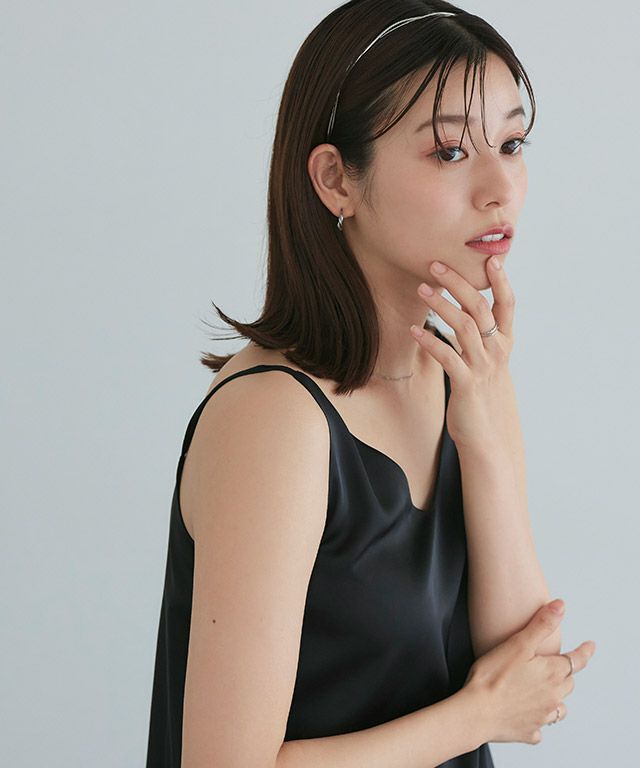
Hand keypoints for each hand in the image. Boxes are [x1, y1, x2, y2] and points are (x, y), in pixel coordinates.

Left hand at [411, 256, 513, 450]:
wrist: (489, 439)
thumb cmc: (483, 399)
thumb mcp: (488, 366)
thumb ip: (481, 342)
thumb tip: (466, 318)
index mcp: (504, 344)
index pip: (507, 305)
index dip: (500, 282)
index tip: (490, 259)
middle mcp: (497, 352)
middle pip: (480, 307)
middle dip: (458, 282)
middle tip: (435, 265)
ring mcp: (483, 367)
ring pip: (464, 326)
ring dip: (441, 305)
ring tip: (421, 289)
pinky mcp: (466, 384)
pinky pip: (447, 356)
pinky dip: (430, 340)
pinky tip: (414, 330)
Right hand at [462, 599, 595, 745]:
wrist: (476, 712)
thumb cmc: (493, 676)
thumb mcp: (518, 644)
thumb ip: (542, 624)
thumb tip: (561, 606)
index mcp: (552, 673)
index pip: (577, 660)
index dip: (585, 651)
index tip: (590, 646)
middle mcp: (553, 696)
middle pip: (568, 683)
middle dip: (564, 674)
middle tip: (555, 666)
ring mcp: (542, 716)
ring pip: (558, 707)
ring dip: (554, 699)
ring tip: (544, 693)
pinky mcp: (529, 732)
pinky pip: (539, 727)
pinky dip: (536, 721)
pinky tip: (526, 716)